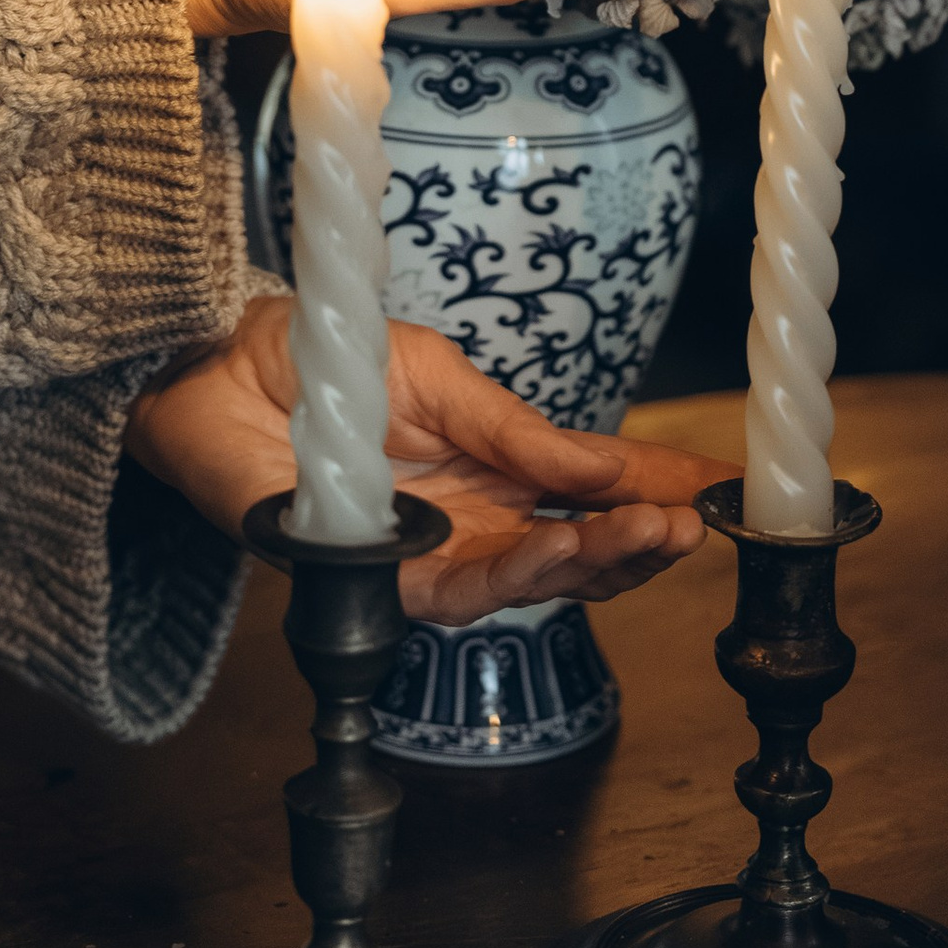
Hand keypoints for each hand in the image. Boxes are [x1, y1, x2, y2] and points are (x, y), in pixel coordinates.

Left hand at [124, 297, 714, 624]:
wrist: (216, 364)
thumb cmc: (320, 358)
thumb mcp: (439, 376)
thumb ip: (518, 430)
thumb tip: (610, 464)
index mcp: (494, 464)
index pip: (592, 486)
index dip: (660, 490)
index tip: (732, 489)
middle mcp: (472, 521)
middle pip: (577, 549)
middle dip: (643, 538)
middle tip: (699, 523)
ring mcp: (430, 555)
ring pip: (534, 579)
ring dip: (601, 559)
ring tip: (658, 534)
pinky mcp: (381, 578)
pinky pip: (465, 589)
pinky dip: (526, 567)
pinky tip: (572, 544)